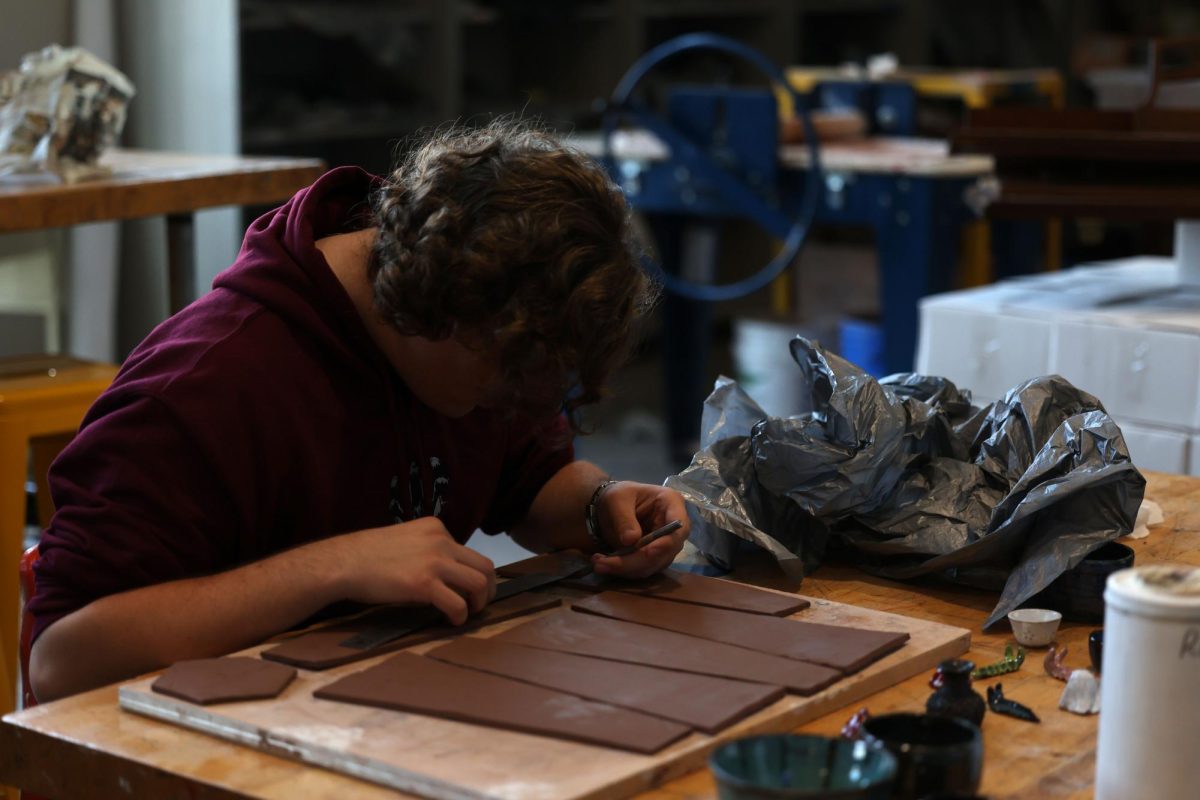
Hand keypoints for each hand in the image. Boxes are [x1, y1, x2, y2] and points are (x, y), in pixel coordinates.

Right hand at [326, 517, 495, 624]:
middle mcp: (441, 540)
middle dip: (487, 588)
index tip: (466, 588)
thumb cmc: (367, 556)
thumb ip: (427, 552)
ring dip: (479, 602)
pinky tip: (452, 621)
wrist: (343, 563)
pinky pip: (458, 603)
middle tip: (479, 604)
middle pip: (484, 566)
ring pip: (479, 583)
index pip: (469, 552)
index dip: (471, 574)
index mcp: (435, 527)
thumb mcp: (405, 541)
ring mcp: (435, 561)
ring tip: (468, 613)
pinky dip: (460, 615)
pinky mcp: (424, 583)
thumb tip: (446, 578)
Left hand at [590, 482, 689, 578]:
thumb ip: (624, 518)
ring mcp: (666, 545)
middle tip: (605, 563)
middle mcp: (674, 527)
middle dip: (636, 560)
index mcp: (671, 503)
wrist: (611, 507)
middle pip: (665, 551)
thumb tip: (631, 541)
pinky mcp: (655, 558)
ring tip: (599, 563)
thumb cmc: (618, 496)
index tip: (648, 551)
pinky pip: (643, 569)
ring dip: (626, 568)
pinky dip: (623, 570)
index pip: (679, 525)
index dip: (667, 542)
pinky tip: (603, 564)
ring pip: (653, 564)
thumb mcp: (616, 499)